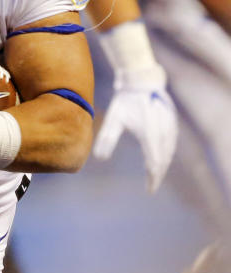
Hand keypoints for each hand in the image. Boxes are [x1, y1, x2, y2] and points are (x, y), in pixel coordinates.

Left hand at [93, 63, 176, 192]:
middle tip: (152, 186)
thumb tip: (99, 159)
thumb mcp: (113, 119)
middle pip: (163, 160)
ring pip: (169, 153)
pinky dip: (167, 154)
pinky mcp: (172, 124)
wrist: (142, 82)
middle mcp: (163, 133)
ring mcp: (170, 128)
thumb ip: (107, 139)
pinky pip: (171, 144)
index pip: (153, 162)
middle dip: (158, 175)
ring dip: (163, 165)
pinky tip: (161, 159)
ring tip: (155, 175)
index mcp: (150, 134)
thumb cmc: (126, 102)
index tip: (149, 190)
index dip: (152, 178)